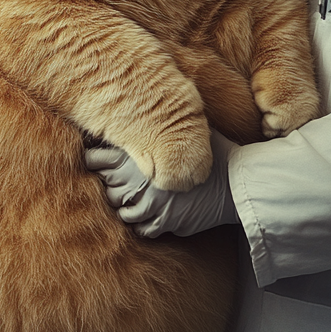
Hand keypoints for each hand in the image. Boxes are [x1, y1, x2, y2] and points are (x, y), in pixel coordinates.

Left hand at [84, 130, 238, 237]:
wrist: (237, 182)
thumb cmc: (213, 150)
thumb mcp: (185, 127)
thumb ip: (160, 124)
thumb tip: (144, 104)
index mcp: (136, 156)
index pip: (93, 159)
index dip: (94, 159)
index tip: (98, 160)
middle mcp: (136, 182)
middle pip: (105, 187)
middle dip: (110, 183)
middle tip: (120, 179)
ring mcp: (149, 205)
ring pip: (120, 209)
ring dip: (125, 204)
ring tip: (135, 197)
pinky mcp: (162, 223)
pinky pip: (140, 227)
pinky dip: (141, 222)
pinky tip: (149, 213)